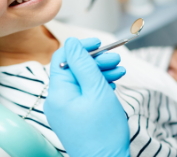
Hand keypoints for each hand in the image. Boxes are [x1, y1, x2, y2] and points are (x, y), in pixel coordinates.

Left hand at [44, 37, 129, 156]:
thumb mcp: (97, 90)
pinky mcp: (74, 117)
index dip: (81, 48)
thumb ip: (83, 64)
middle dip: (95, 61)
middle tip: (115, 59)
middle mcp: (57, 100)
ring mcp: (65, 110)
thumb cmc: (103, 132)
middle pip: (73, 70)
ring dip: (100, 73)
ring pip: (81, 82)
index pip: (63, 58)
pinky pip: (83, 95)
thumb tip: (72, 42)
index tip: (98, 43)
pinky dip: (98, 87)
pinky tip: (112, 83)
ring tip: (119, 70)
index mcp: (58, 93)